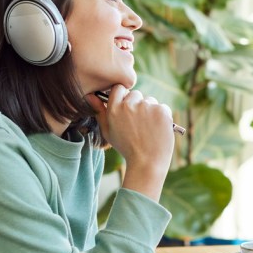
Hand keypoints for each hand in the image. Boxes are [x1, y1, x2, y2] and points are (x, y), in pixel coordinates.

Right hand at [86, 85, 173, 200]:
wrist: (147, 163)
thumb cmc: (126, 148)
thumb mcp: (108, 132)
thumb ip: (99, 112)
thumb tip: (89, 95)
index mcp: (114, 109)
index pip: (118, 88)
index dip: (124, 96)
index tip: (127, 107)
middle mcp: (129, 105)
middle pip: (135, 94)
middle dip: (137, 104)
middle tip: (138, 124)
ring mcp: (147, 106)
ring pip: (149, 100)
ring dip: (150, 110)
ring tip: (148, 129)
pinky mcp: (161, 110)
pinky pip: (162, 107)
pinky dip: (162, 116)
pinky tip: (157, 129)